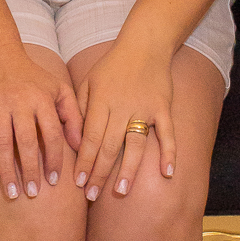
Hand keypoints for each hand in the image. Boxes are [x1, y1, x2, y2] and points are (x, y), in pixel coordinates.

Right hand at [0, 50, 80, 198]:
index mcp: (41, 98)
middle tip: (34, 193)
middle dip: (30, 169)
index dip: (54, 158)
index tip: (54, 181)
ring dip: (6, 171)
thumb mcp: (59, 88)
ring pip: (0, 143)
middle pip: (25, 141)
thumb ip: (73, 115)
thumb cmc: (33, 78)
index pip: (51, 133)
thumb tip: (80, 146)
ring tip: (13, 193)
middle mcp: (19, 102)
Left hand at [67, 40, 175, 201]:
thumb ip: (79, 109)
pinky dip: (169, 153)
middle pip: (109, 146)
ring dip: (128, 169)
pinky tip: (167, 173)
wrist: (144, 44)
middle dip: (99, 173)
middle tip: (92, 196)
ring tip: (121, 192)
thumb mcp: (88, 82)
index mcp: (101, 102)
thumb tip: (70, 140)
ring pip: (135, 144)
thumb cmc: (111, 66)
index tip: (78, 183)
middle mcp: (122, 107)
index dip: (83, 161)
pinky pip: (167, 133)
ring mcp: (144, 108)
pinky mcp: (163, 108)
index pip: (90, 138)